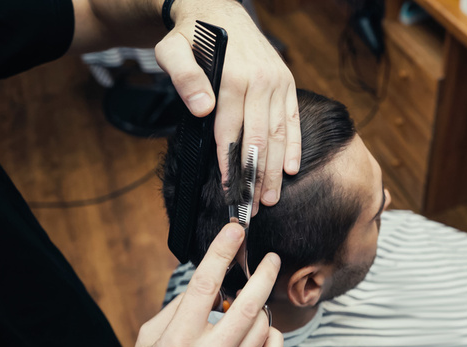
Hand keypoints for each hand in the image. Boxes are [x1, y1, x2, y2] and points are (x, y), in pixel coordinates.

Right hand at [121, 223, 283, 346]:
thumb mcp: (147, 340)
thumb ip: (177, 309)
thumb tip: (206, 284)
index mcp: (177, 342)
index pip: (205, 285)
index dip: (221, 252)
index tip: (235, 232)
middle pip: (248, 306)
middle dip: (264, 275)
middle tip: (270, 259)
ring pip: (262, 328)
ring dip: (261, 308)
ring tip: (251, 300)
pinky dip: (273, 338)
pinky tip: (262, 331)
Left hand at [155, 0, 301, 213]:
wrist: (218, 9)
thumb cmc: (192, 35)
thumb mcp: (172, 50)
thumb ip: (185, 78)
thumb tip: (203, 109)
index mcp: (233, 77)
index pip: (231, 131)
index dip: (229, 164)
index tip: (229, 191)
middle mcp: (261, 81)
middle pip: (259, 139)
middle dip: (256, 176)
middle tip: (253, 207)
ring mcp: (278, 83)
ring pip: (279, 135)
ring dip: (275, 169)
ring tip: (270, 197)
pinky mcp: (287, 84)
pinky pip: (293, 120)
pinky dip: (294, 146)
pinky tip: (292, 169)